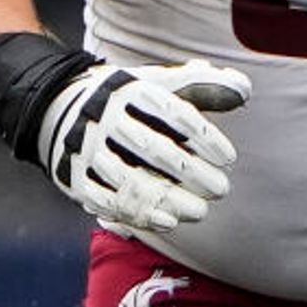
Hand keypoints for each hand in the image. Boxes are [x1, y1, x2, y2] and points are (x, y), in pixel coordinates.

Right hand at [39, 59, 248, 249]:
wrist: (63, 107)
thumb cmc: (131, 100)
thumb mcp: (162, 84)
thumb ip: (203, 86)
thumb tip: (243, 90)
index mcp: (132, 91)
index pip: (175, 116)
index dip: (205, 139)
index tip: (229, 159)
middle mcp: (106, 118)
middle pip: (155, 150)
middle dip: (192, 173)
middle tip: (221, 191)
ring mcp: (87, 149)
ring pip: (132, 179)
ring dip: (170, 199)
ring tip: (200, 212)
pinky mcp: (74, 176)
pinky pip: (107, 199)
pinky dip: (137, 213)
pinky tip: (167, 221)